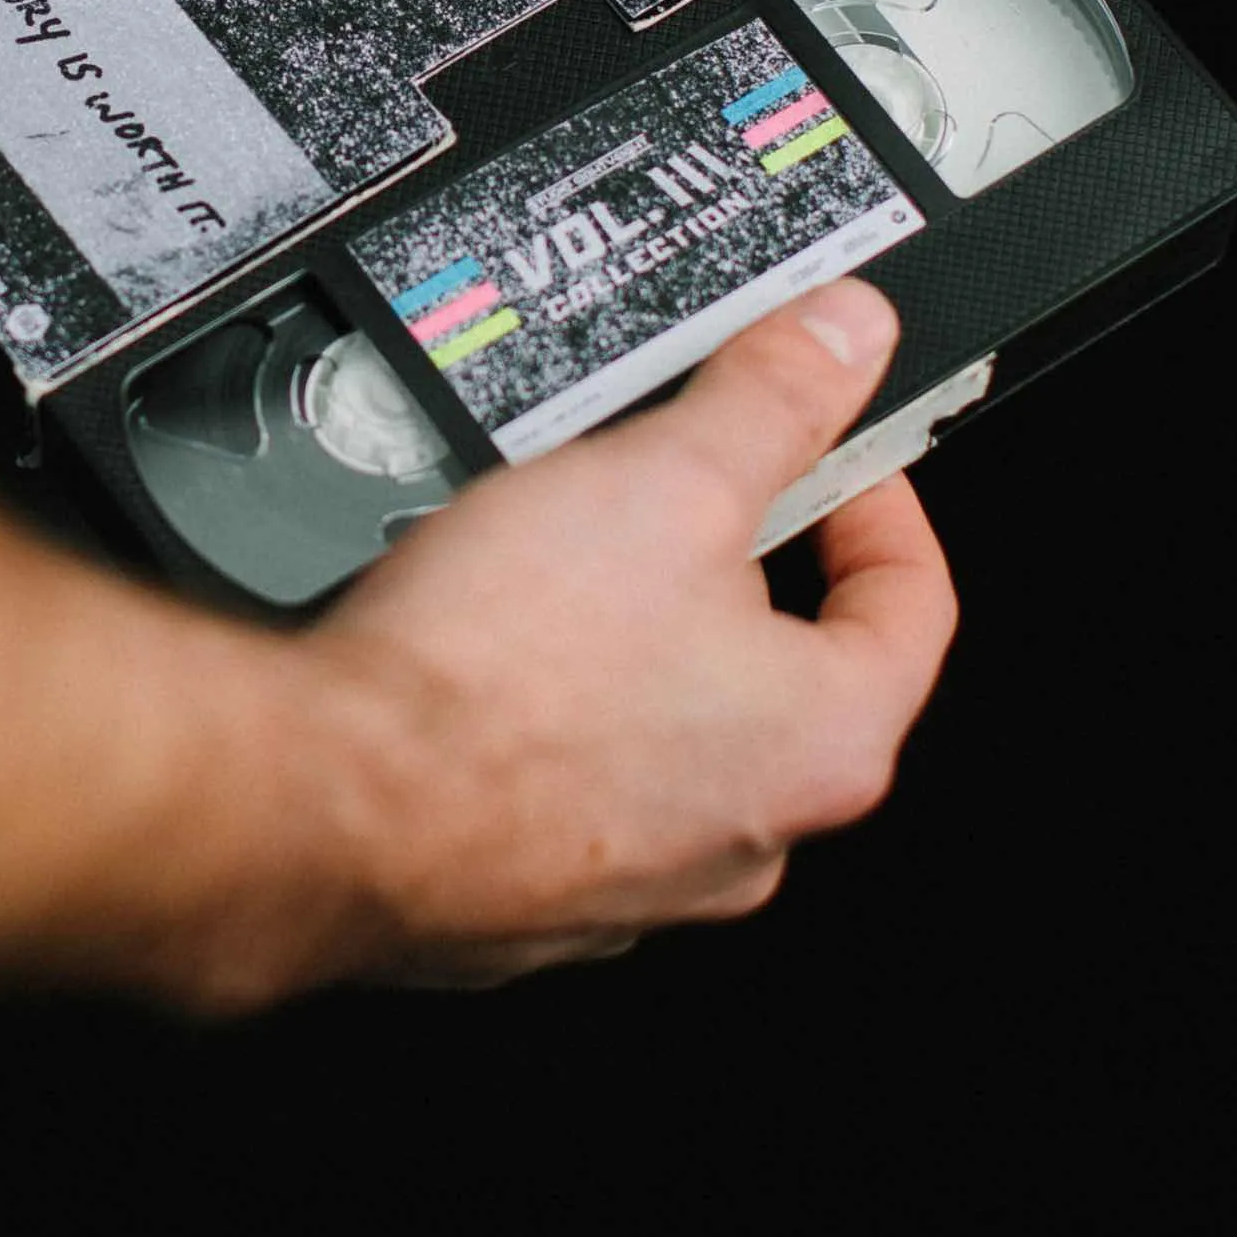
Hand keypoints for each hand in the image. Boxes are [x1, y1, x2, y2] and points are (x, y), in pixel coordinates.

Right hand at [307, 282, 955, 985]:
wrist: (324, 804)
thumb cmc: (495, 679)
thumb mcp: (665, 479)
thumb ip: (773, 399)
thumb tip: (846, 338)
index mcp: (826, 743)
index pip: (911, 603)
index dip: (880, 496)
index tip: (834, 447)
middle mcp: (750, 836)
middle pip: (783, 663)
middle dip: (728, 560)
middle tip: (668, 480)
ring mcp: (639, 881)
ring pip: (666, 722)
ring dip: (627, 635)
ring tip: (552, 552)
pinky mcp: (529, 897)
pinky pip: (565, 776)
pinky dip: (542, 709)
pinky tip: (481, 645)